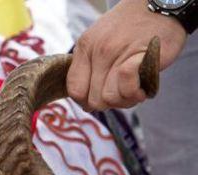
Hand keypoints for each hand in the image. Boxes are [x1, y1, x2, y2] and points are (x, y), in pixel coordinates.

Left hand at [67, 0, 186, 109]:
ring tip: (135, 90)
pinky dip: (135, 92)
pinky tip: (143, 87)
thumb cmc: (131, 28)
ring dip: (125, 100)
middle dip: (110, 103)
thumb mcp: (100, 40)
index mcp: (84, 47)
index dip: (86, 101)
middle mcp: (98, 51)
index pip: (74, 90)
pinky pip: (127, 87)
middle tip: (123, 93)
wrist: (160, 5)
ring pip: (110, 98)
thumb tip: (86, 103)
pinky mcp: (139, 57)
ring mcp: (117, 53)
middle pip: (93, 100)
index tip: (101, 98)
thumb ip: (90, 66)